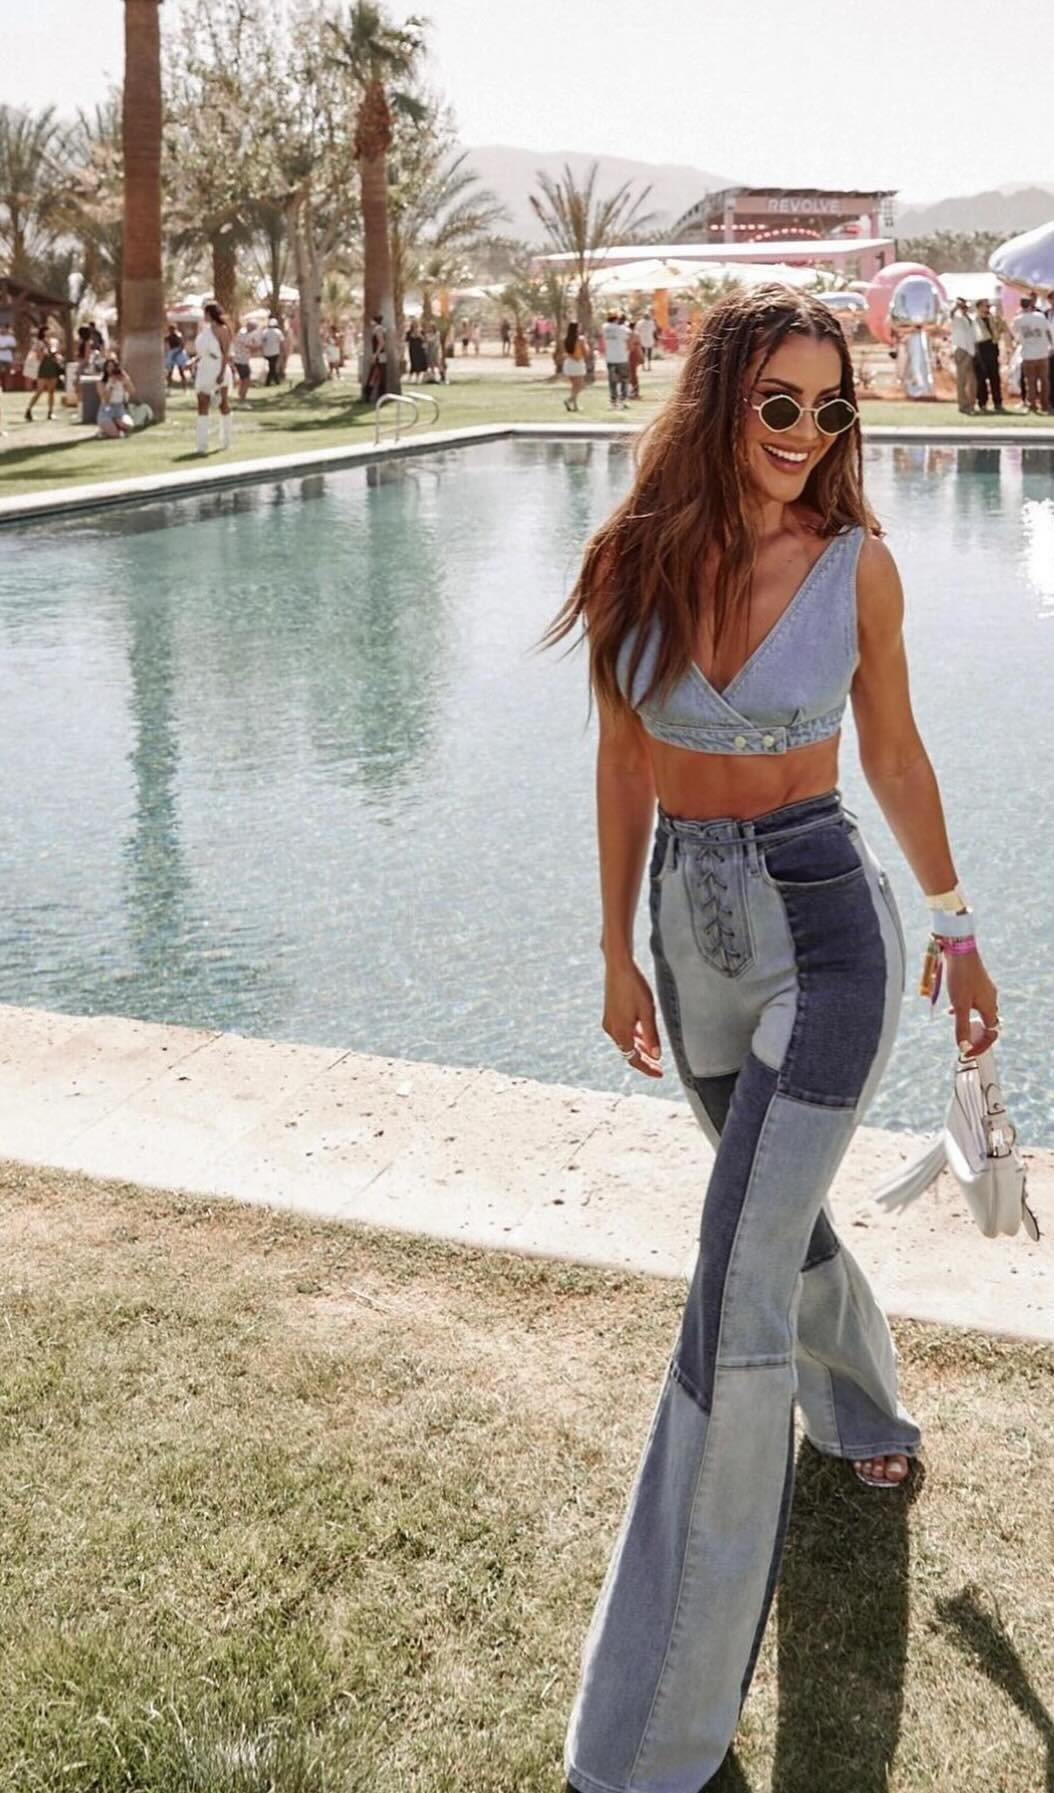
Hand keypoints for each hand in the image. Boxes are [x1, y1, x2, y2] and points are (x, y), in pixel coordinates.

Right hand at [602, 959, 662, 1077]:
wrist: (619, 966)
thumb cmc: (635, 987)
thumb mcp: (648, 1012)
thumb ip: (652, 1035)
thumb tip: (656, 1056)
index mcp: (621, 1032)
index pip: (634, 1059)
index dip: (647, 1068)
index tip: (660, 1074)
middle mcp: (612, 1029)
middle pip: (628, 1052)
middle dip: (644, 1060)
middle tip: (659, 1067)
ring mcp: (609, 1021)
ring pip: (625, 1042)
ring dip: (639, 1049)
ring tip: (654, 1054)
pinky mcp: (610, 1014)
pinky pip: (622, 1032)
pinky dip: (634, 1037)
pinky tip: (643, 1036)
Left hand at [945, 949, 998, 1057]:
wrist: (959, 949)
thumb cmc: (960, 976)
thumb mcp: (959, 1005)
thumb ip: (961, 1027)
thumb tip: (963, 1047)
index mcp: (989, 1006)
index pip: (991, 1033)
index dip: (981, 1045)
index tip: (968, 1051)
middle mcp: (991, 998)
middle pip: (988, 1022)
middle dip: (976, 1033)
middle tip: (963, 1040)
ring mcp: (985, 989)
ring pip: (980, 1010)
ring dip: (969, 1020)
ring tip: (955, 1022)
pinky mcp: (977, 981)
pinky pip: (974, 1000)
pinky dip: (965, 1007)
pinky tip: (951, 1005)